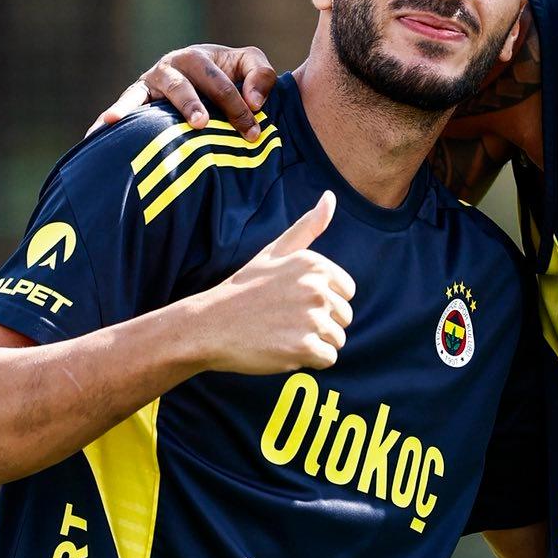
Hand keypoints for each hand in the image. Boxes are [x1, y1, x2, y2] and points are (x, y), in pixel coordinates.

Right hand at [98, 44, 278, 139]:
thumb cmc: (231, 74)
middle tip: (201, 123)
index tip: (253, 133)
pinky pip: (123, 107)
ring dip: (144, 110)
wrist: (205, 79)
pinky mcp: (137, 98)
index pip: (219, 83)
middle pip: (181, 85)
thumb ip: (261, 75)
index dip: (238, 107)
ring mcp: (151, 82)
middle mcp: (171, 66)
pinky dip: (111, 117)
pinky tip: (98, 132)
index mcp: (199, 58)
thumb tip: (253, 102)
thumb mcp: (250, 66)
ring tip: (131, 124)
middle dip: (192, 104)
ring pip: (147, 94)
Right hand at [195, 192, 355, 374]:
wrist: (210, 325)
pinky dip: (308, 360)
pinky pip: (327, 359)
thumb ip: (307, 227)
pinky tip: (282, 348)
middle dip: (320, 323)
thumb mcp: (274, 251)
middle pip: (345, 317)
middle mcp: (317, 289)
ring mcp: (311, 319)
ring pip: (338, 339)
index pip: (347, 292)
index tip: (294, 300)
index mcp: (314, 265)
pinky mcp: (304, 347)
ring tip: (282, 333)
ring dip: (314, 342)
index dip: (323, 301)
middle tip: (284, 319)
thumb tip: (330, 197)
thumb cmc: (244, 288)